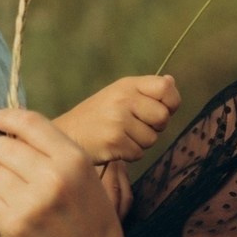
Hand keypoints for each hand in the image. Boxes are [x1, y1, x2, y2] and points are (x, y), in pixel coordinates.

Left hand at [0, 108, 139, 236]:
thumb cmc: (90, 219)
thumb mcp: (85, 176)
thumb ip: (55, 151)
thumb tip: (15, 128)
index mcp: (73, 160)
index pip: (30, 123)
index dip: (7, 117)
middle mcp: (52, 178)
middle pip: (2, 148)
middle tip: (7, 165)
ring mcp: (31, 204)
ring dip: (2, 186)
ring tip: (23, 200)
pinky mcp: (13, 227)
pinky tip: (18, 218)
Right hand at [55, 75, 181, 166]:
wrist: (66, 135)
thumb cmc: (96, 117)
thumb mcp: (119, 95)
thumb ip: (146, 91)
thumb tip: (171, 81)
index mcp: (127, 85)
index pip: (165, 89)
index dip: (170, 103)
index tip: (159, 110)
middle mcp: (124, 98)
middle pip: (163, 117)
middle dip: (154, 127)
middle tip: (134, 127)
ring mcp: (118, 119)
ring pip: (152, 139)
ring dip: (139, 143)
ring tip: (119, 136)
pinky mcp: (114, 141)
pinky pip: (138, 153)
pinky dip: (128, 154)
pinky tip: (113, 146)